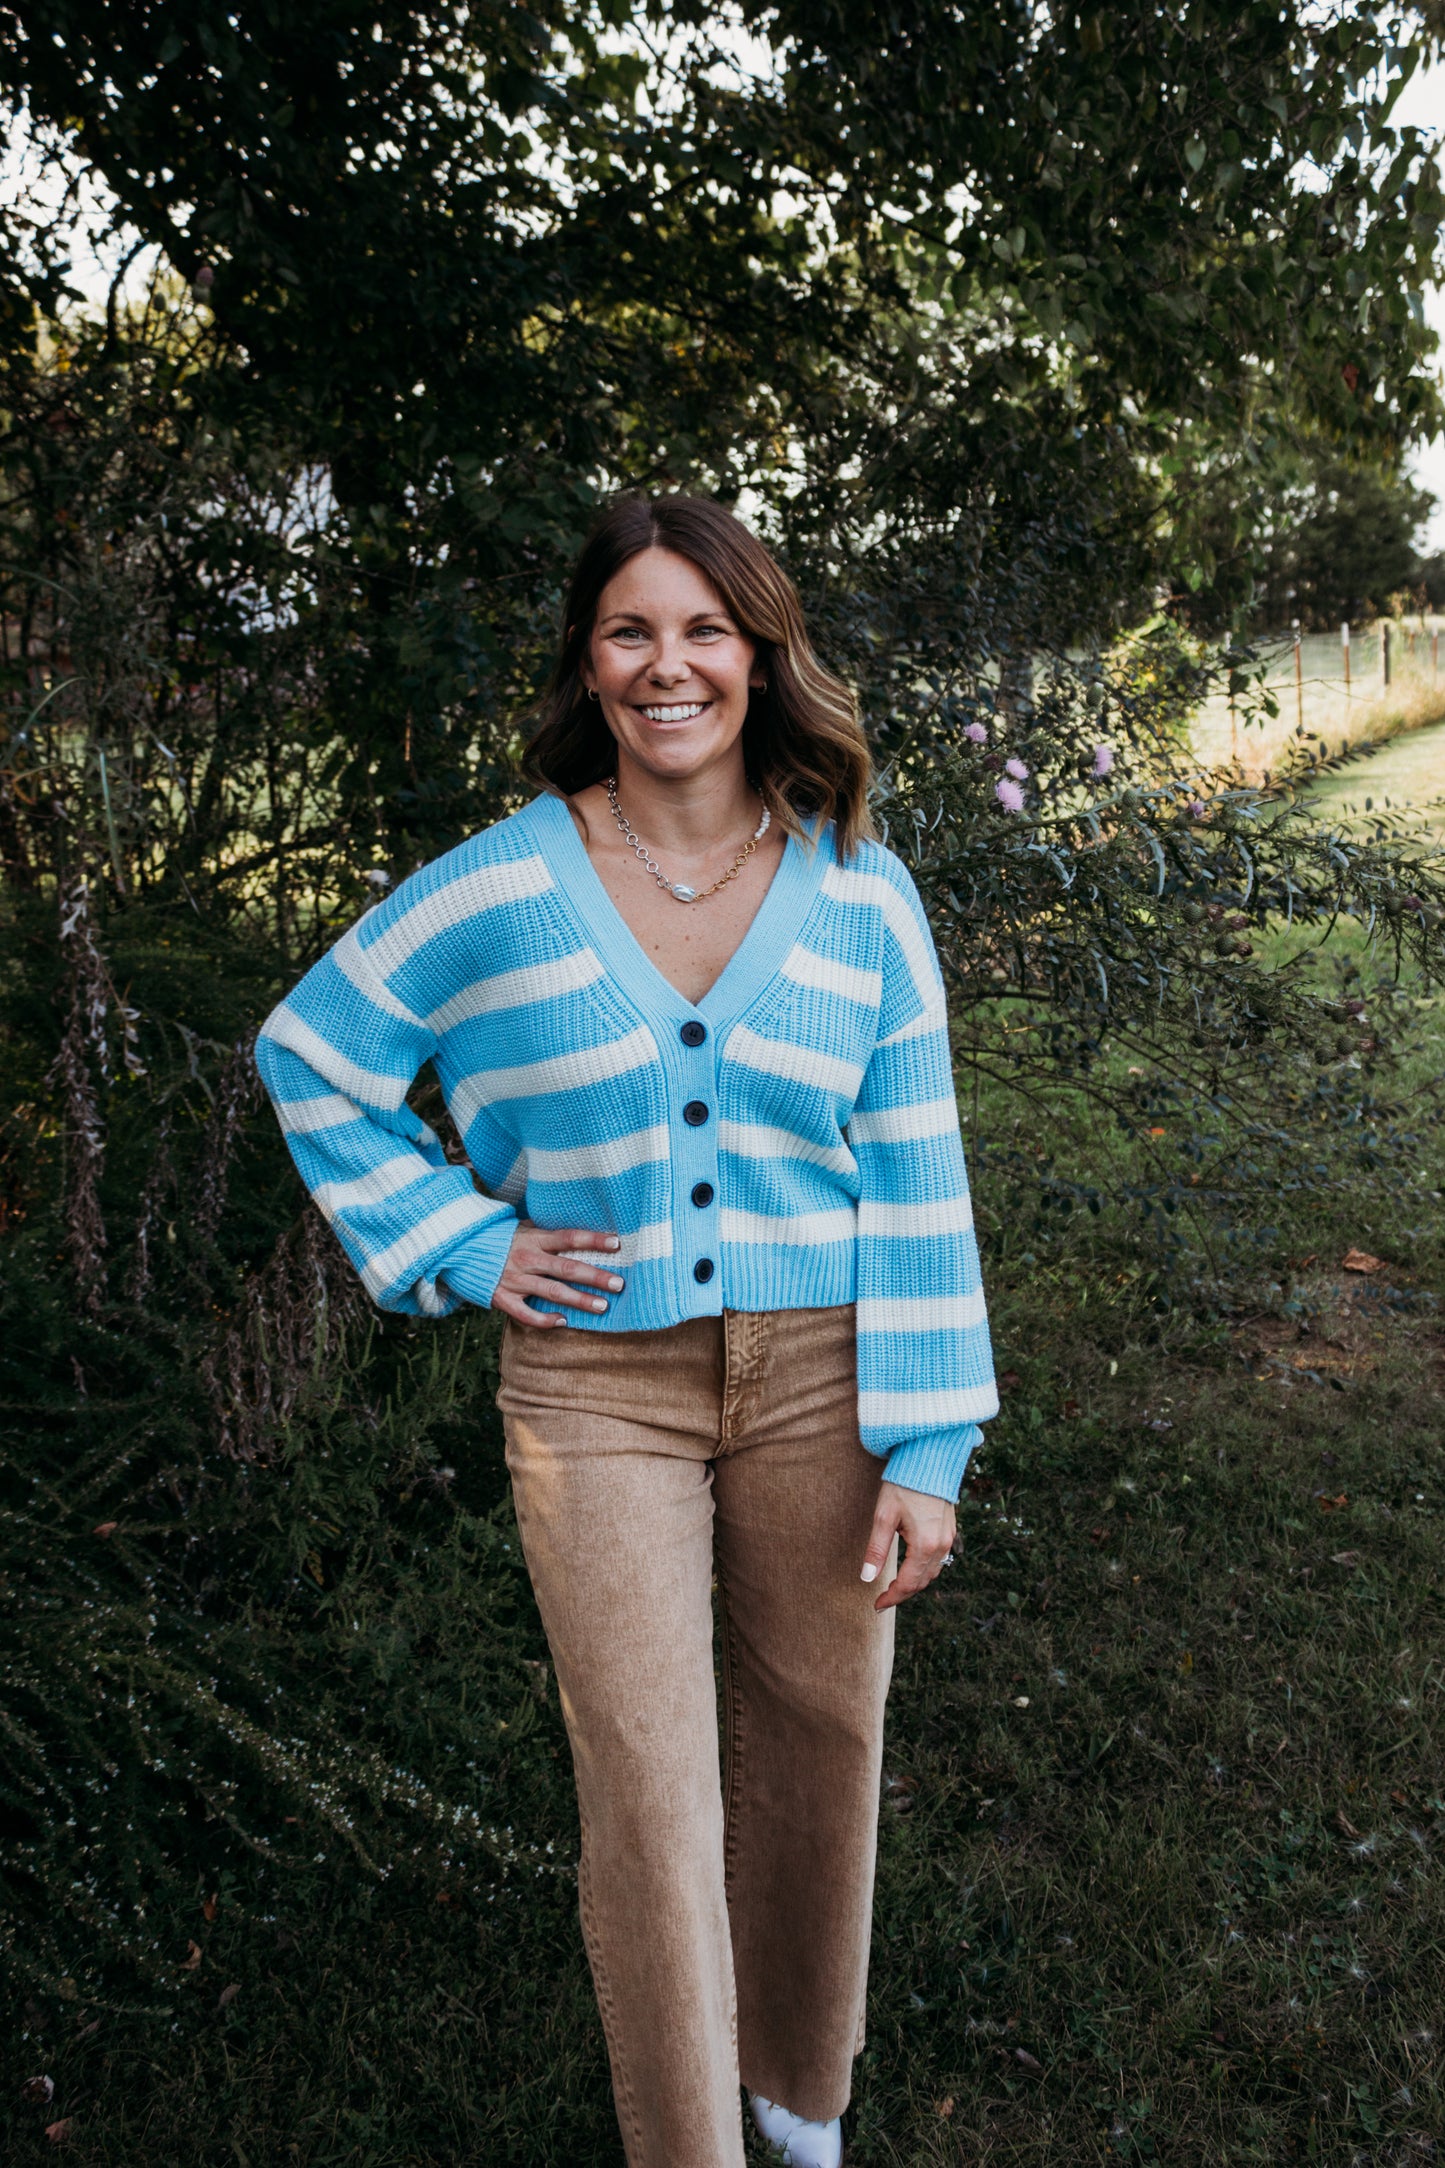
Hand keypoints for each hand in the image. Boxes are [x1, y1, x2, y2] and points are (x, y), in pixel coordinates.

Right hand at [491, 1221, 624, 1328]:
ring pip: (552, 1292)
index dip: (592, 1239)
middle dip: (594, 1277)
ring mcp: (514, 1280)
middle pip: (566, 1268)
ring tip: (602, 1306)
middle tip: (618, 1284)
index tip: (616, 1243)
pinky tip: (563, 1321)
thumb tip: (577, 1230)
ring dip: (579, 1300)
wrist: (460, 1250)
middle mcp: (526, 1258)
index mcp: (533, 1239)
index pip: (568, 1237)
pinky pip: (526, 1314)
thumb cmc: (498, 1239)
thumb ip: (546, 1232)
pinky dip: (544, 1320)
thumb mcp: (521, 1228)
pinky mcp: (502, 1298)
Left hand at [860, 1481, 955, 1610]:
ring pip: (932, 1572)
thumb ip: (876, 1550)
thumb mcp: (884, 1517)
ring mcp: (949, 1538)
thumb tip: (867, 1578)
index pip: (908, 1584)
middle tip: (882, 1599)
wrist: (929, 1459)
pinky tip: (911, 1567)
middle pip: (922, 1582)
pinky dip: (924, 1569)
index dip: (892, 1597)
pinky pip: (939, 1559)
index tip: (876, 1605)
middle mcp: (942, 1545)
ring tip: (895, 1586)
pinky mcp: (950, 1530)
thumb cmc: (903, 1484)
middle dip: (903, 1593)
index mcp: (925, 1545)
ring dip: (915, 1583)